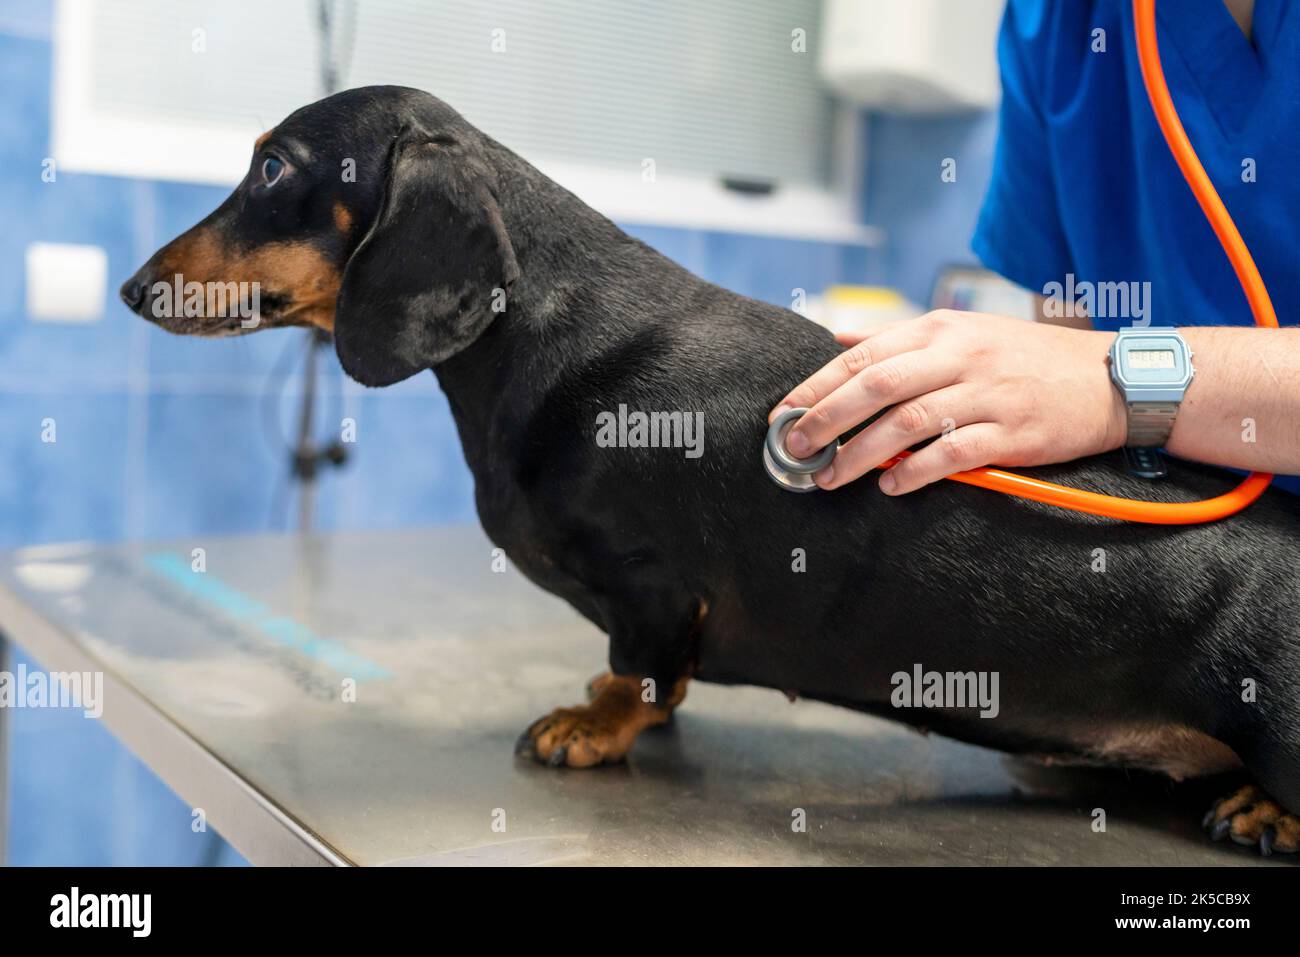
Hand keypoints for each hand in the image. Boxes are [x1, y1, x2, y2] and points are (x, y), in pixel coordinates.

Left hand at [769, 310, 1126, 493]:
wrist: (1110, 378)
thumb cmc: (1025, 358)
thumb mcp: (962, 331)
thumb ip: (898, 339)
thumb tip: (836, 337)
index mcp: (940, 329)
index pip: (862, 355)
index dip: (817, 386)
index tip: (782, 414)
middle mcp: (959, 356)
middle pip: (876, 386)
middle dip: (826, 420)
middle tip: (793, 450)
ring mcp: (987, 393)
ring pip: (908, 422)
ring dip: (861, 454)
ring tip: (831, 477)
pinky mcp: (1012, 431)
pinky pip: (954, 453)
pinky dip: (917, 471)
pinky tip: (891, 487)